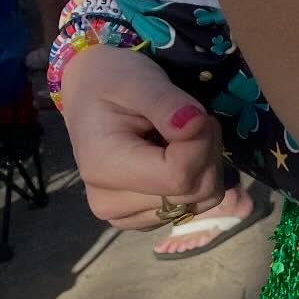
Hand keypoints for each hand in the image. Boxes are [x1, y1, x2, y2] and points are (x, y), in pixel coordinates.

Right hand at [60, 43, 226, 230]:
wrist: (91, 94)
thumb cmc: (113, 82)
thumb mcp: (139, 80)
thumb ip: (167, 103)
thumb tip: (195, 125)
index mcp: (104, 169)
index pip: (178, 177)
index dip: (201, 144)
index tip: (197, 115)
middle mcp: (111, 204)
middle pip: (194, 192)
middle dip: (207, 150)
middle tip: (192, 119)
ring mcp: (126, 217)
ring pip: (201, 201)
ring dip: (206, 163)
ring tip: (183, 135)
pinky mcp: (143, 218)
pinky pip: (194, 206)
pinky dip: (199, 177)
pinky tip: (181, 154)